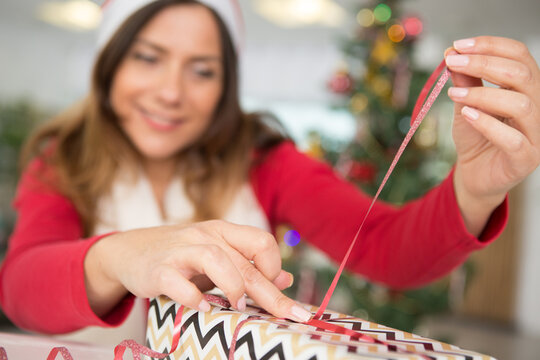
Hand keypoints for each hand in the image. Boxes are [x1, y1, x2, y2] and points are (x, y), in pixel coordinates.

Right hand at [84, 220, 310, 322]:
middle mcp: (205, 236)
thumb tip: (285, 279)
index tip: (275, 289)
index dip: (274, 266)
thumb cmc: (180, 256)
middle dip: (270, 292)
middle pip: (245, 262)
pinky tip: (203, 309)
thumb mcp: (216, 255)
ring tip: (239, 306)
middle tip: (290, 315)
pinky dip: (194, 298)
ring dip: (233, 286)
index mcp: (223, 232)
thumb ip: (248, 266)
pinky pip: (179, 282)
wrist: (129, 251)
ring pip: (216, 259)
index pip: (261, 241)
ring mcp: (181, 251)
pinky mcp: (159, 269)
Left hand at [445, 36, 539, 234]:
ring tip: (454, 93)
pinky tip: (467, 115)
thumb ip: (464, 81)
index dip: (490, 46)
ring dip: (484, 94)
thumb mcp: (465, 104)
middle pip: (522, 74)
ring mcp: (536, 134)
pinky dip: (489, 124)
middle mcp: (538, 106)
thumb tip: (451, 53)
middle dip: (484, 63)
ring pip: (522, 104)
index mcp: (526, 88)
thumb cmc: (475, 136)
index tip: (458, 46)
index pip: (519, 55)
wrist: (473, 174)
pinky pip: (514, 140)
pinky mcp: (526, 159)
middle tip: (452, 63)